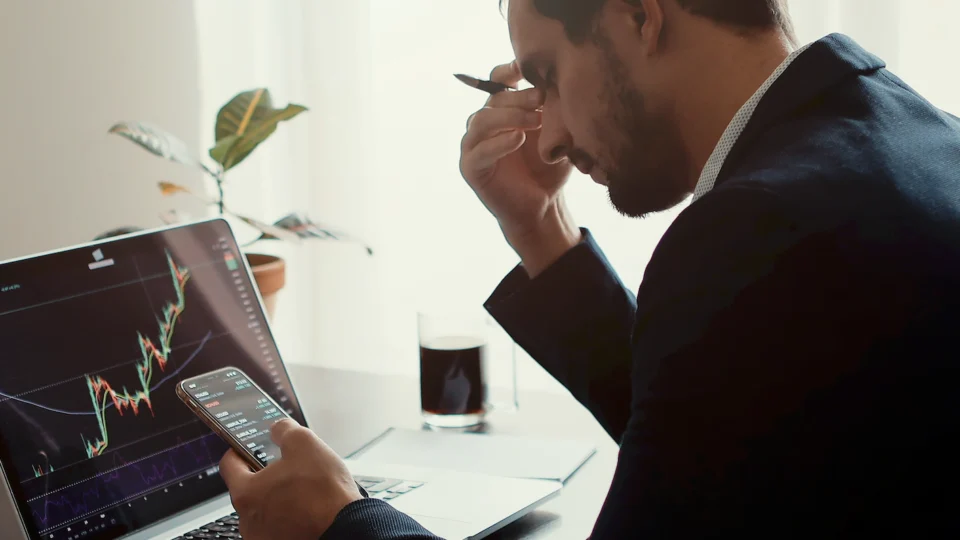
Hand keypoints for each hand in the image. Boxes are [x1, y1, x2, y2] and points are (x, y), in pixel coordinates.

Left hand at [219, 419, 362, 539]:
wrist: (346, 527)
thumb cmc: (324, 492)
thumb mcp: (305, 443)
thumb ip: (284, 430)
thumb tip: (278, 428)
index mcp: (246, 492)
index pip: (229, 464)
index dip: (239, 450)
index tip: (247, 448)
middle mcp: (248, 520)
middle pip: (249, 489)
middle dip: (267, 477)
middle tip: (289, 469)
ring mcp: (263, 536)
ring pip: (265, 509)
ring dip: (279, 499)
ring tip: (304, 491)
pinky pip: (278, 526)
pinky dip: (289, 517)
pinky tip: (309, 510)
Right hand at [459, 61, 579, 276]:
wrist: (544, 206)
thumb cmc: (550, 168)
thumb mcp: (557, 134)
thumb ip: (553, 110)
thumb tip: (560, 82)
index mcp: (502, 110)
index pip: (497, 81)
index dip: (508, 71)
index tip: (526, 67)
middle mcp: (484, 124)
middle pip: (493, 99)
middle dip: (518, 97)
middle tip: (542, 98)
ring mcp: (474, 145)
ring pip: (481, 120)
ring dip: (509, 117)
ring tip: (535, 120)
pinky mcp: (471, 167)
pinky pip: (478, 151)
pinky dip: (498, 143)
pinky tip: (518, 139)